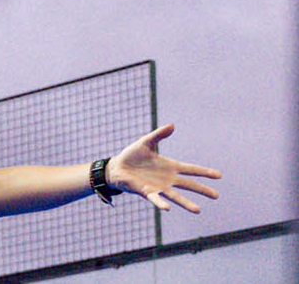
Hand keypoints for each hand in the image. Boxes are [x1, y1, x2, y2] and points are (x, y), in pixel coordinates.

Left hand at [106, 123, 220, 212]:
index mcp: (170, 166)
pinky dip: (161, 203)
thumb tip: (172, 125)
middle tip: (216, 195)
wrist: (117, 166)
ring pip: (175, 196)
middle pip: (188, 185)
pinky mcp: (146, 192)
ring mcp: (158, 187)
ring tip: (198, 210)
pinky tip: (168, 208)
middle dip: (202, 190)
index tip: (219, 175)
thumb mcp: (146, 142)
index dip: (204, 172)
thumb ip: (159, 135)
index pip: (190, 169)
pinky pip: (155, 199)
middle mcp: (167, 179)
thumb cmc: (132, 155)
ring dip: (186, 203)